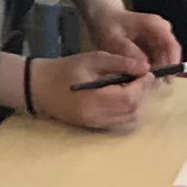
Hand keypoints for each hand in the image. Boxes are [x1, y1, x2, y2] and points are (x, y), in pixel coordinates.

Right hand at [28, 45, 146, 133]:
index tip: (147, 72)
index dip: (143, 86)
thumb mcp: (92, 59)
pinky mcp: (94, 127)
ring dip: (136, 103)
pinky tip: (121, 95)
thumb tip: (145, 68)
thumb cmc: (65, 69)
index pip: (129, 98)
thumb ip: (120, 63)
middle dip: (141, 94)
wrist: (39, 87)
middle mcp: (97, 117)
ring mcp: (95, 125)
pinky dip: (126, 110)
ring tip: (131, 85)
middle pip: (132, 111)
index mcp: (94, 100)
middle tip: (141, 77)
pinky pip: (119, 122)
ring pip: (128, 119)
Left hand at [88, 6, 176, 79]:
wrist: (105, 18)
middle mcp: (162, 32)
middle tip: (149, 86)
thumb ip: (128, 51)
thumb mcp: (114, 37)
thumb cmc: (109, 25)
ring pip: (165, 62)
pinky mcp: (156, 48)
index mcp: (156, 25)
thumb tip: (144, 66)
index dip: (173, 63)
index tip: (166, 80)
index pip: (172, 46)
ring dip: (155, 73)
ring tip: (140, 83)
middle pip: (170, 56)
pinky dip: (150, 71)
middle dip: (162, 72)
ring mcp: (160, 40)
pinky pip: (158, 63)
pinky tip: (138, 78)